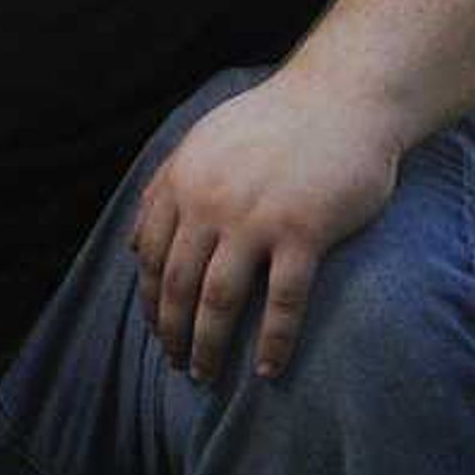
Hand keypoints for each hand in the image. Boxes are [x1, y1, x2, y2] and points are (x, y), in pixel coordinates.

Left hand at [127, 74, 401, 382]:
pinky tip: (268, 370)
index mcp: (182, 184)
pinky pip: (284, 301)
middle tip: (176, 365)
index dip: (149, 301)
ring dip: (208, 345)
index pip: (151, 257)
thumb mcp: (203, 143)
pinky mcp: (304, 233)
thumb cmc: (276, 122)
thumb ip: (164, 188)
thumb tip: (131, 244)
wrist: (343, 98)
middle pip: (177, 284)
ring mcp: (256, 220)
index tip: (155, 330)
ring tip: (205, 376)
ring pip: (219, 299)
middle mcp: (210, 204)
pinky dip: (274, 341)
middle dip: (171, 332)